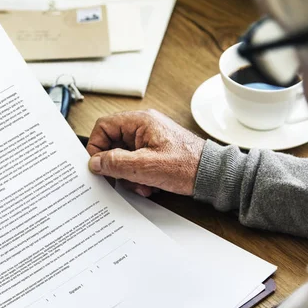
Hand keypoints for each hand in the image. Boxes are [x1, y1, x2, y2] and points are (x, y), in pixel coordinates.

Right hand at [87, 110, 204, 196]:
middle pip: (113, 144)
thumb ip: (116, 163)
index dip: (96, 147)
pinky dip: (139, 176)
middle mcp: (144, 126)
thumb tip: (95, 162)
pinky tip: (150, 185)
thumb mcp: (145, 167)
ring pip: (124, 156)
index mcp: (140, 121)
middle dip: (116, 167)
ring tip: (142, 185)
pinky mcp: (155, 151)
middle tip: (122, 180)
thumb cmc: (187, 165)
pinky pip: (136, 162)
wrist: (212, 175)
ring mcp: (150, 139)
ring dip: (129, 175)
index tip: (98, 166)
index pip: (103, 126)